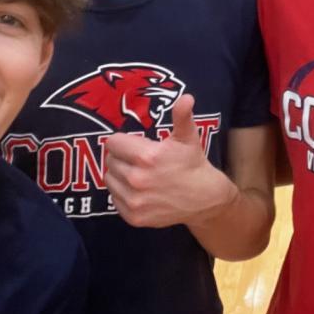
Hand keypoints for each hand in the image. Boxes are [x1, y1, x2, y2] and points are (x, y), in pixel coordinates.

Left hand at [105, 94, 234, 228]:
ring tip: (137, 174)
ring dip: (119, 175)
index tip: (136, 145)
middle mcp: (136, 180)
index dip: (124, 142)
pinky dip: (122, 194)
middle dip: (122, 157)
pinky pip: (114, 199)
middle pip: (110, 161)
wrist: (204, 198)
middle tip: (138, 160)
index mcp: (147, 157)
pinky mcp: (133, 217)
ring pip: (109, 179)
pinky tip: (139, 190)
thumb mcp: (188, 137)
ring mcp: (134, 201)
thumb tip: (187, 97)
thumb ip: (182, 116)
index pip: (113, 143)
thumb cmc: (192, 163)